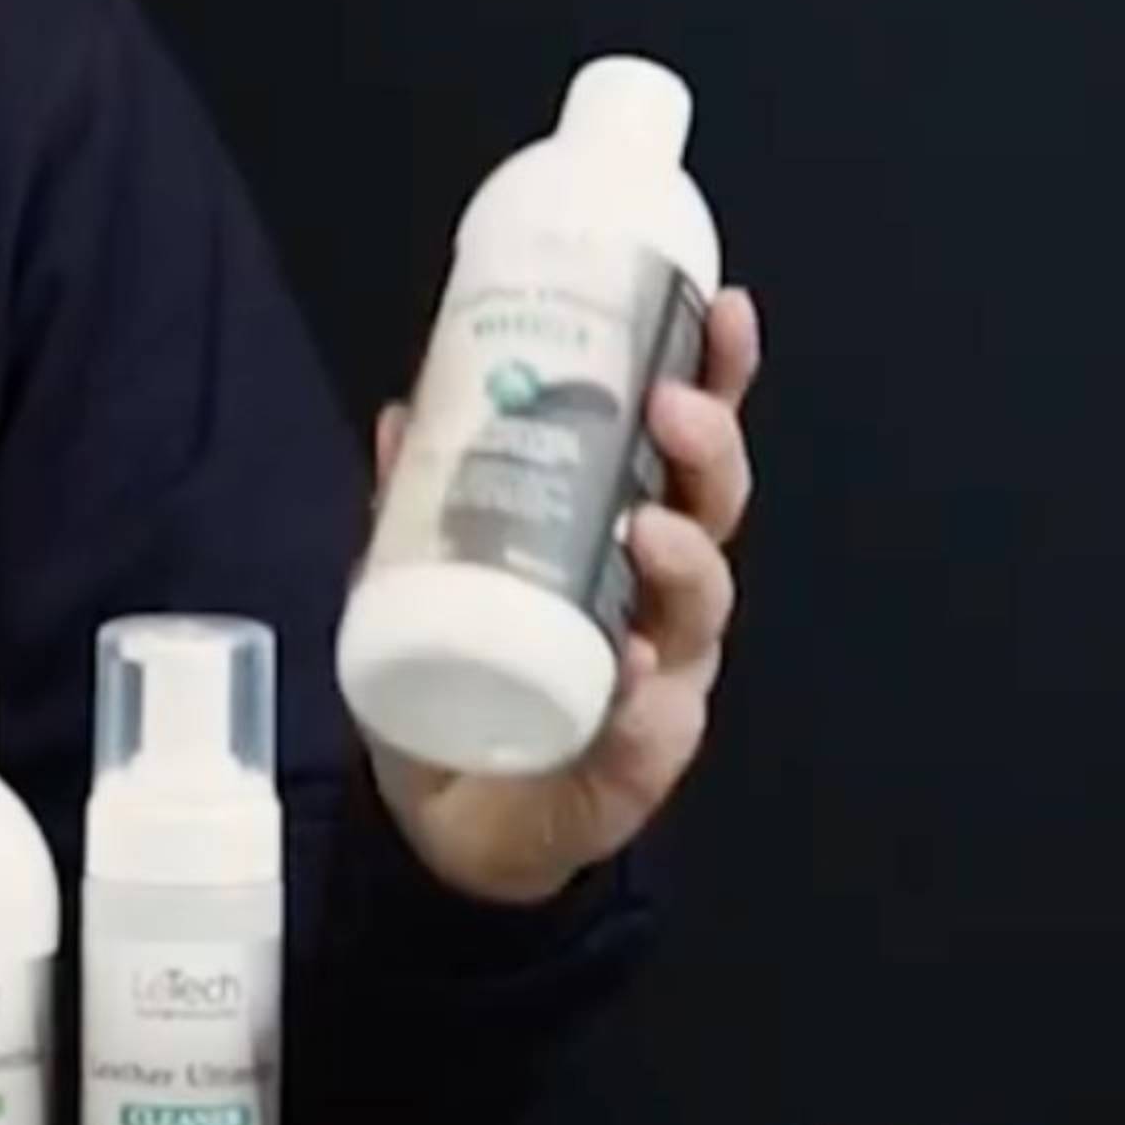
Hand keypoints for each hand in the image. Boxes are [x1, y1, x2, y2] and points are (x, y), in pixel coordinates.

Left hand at [368, 286, 762, 904]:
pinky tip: (631, 669)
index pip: (684, 445)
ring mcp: (666, 678)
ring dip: (684, 559)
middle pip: (714, 509)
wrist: (457, 817)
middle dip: (707, 451)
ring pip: (701, 607)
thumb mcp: (427, 577)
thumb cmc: (468, 677)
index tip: (720, 308)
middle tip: (671, 407)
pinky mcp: (640, 757)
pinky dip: (644, 695)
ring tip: (650, 528)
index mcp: (629, 534)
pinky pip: (654, 723)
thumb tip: (404, 413)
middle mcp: (664, 599)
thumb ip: (421, 504)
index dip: (712, 375)